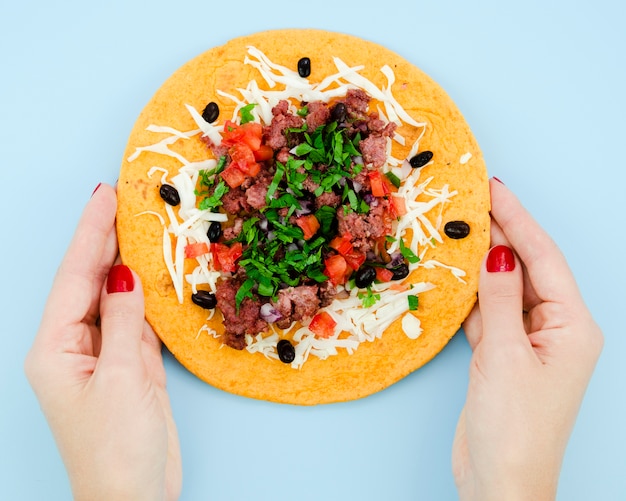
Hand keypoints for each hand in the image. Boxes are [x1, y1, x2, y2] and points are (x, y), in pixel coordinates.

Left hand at [25, 184, 181, 500]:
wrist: (135, 497)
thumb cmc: (118, 448)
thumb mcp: (122, 379)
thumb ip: (124, 322)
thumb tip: (125, 275)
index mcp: (55, 348)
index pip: (74, 277)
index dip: (90, 233)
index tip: (105, 195)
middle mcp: (74, 345)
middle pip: (90, 281)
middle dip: (105, 239)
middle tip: (124, 198)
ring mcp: (103, 354)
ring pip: (115, 296)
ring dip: (128, 262)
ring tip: (141, 225)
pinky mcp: (129, 365)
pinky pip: (136, 319)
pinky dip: (146, 294)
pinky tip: (154, 272)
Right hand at [452, 179, 602, 500]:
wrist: (500, 482)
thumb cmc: (515, 426)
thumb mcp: (505, 356)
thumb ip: (499, 301)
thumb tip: (497, 254)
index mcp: (572, 326)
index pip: (543, 259)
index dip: (518, 221)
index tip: (495, 190)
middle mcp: (555, 329)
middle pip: (525, 269)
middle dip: (500, 236)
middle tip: (471, 202)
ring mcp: (527, 342)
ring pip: (504, 289)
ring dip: (482, 263)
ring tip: (460, 228)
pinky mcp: (502, 355)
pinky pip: (488, 312)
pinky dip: (472, 294)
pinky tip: (456, 273)